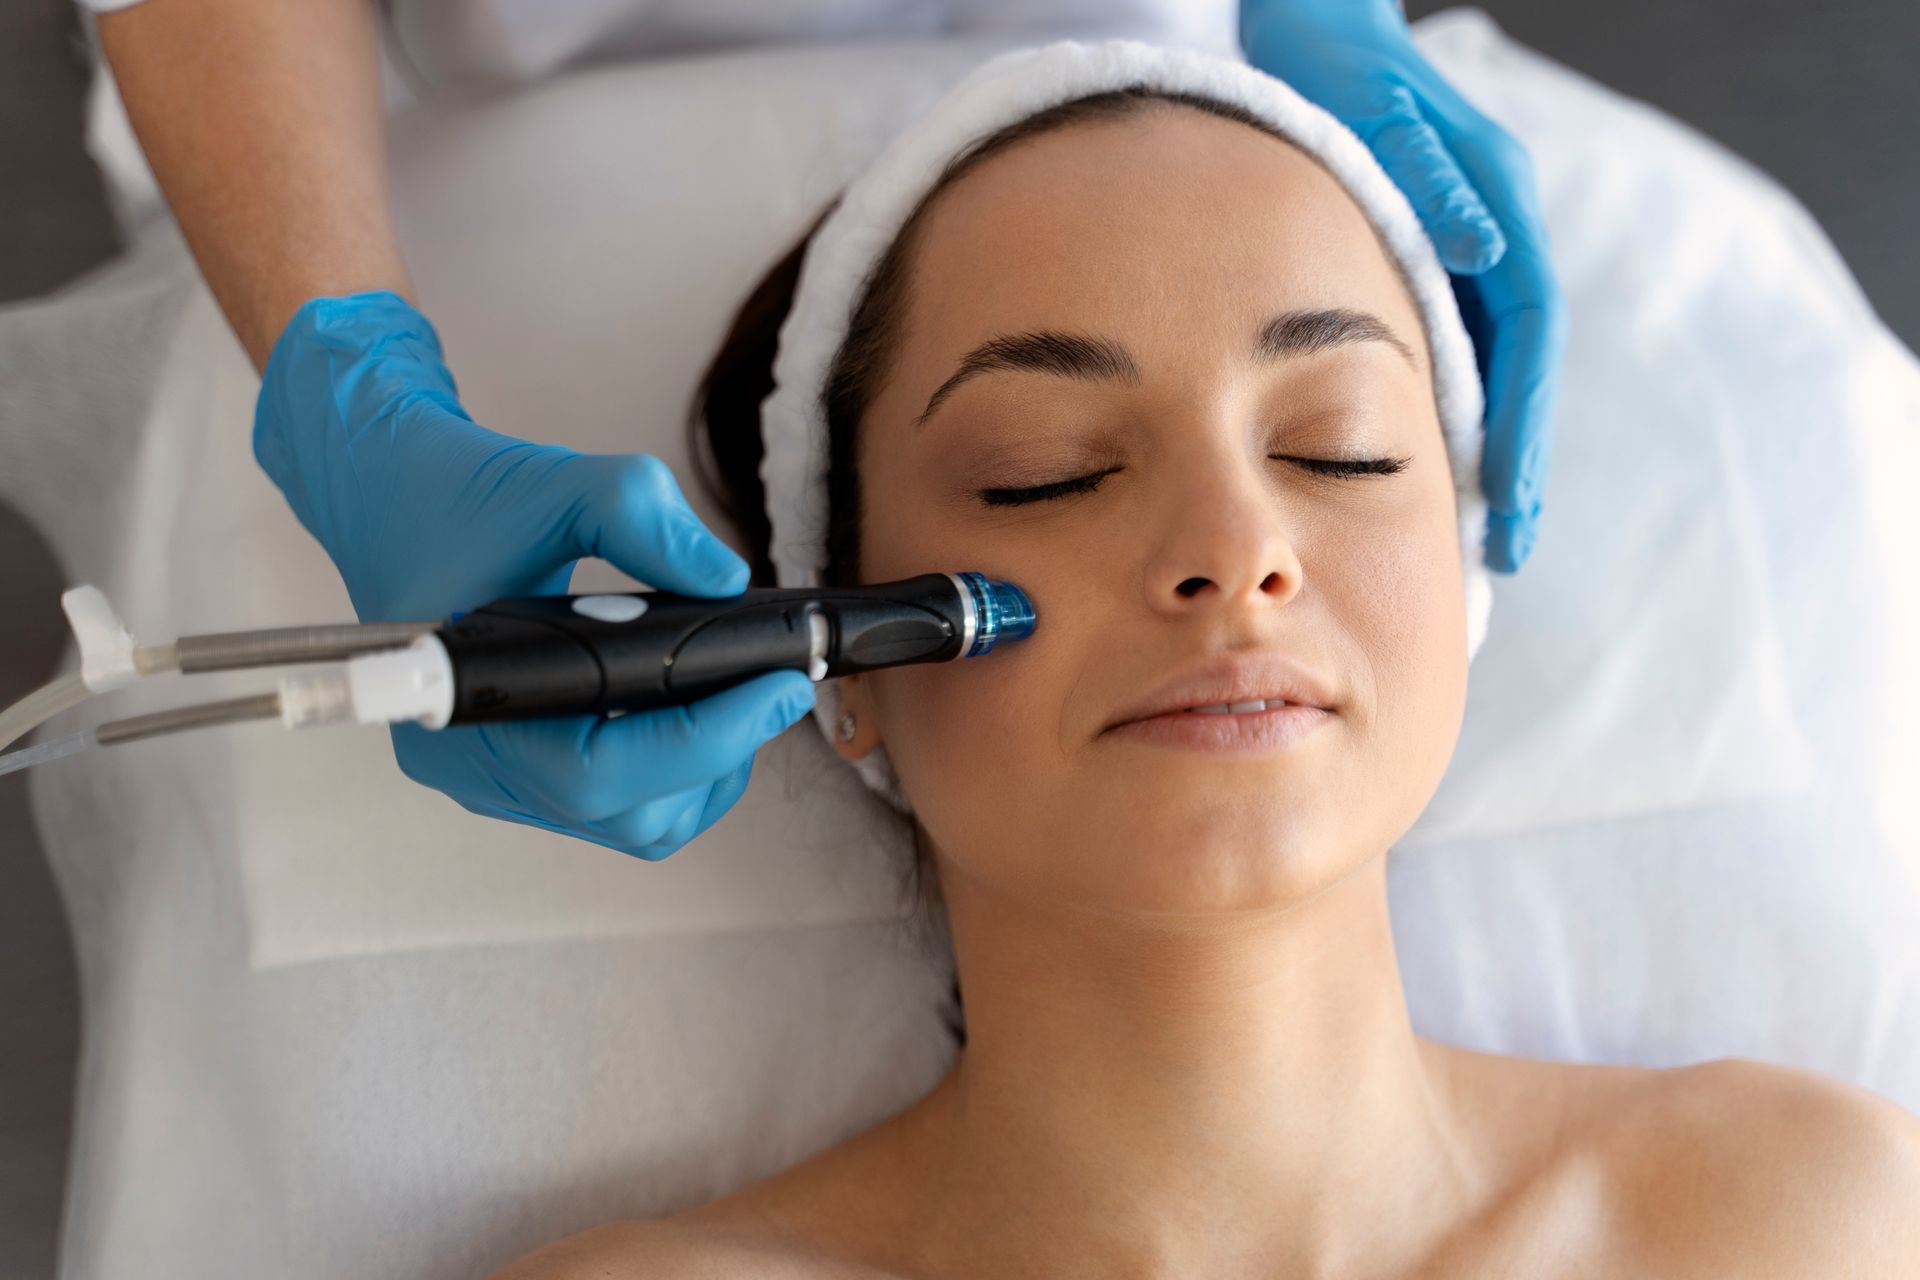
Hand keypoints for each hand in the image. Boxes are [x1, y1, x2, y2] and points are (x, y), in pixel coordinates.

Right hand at [253, 290, 814, 858]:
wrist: (390, 496)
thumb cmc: (456, 496)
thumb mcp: (560, 483)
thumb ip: (645, 519)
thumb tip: (725, 581)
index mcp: (466, 705)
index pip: (601, 771)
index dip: (706, 739)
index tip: (776, 685)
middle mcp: (474, 762)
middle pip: (630, 814)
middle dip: (718, 753)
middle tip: (768, 683)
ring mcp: (494, 777)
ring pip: (630, 822)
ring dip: (701, 769)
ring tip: (735, 691)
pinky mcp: (517, 771)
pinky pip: (612, 804)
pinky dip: (671, 766)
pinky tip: (691, 699)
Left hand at [1240, 0, 1566, 571]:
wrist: (1305, 31)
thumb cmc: (1339, 69)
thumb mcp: (1386, 118)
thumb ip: (1436, 184)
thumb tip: (1484, 252)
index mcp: (1500, 207)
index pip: (1530, 336)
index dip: (1526, 422)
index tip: (1515, 498)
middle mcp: (1489, 238)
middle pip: (1516, 369)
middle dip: (1515, 459)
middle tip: (1507, 547)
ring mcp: (1456, 253)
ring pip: (1479, 367)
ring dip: (1479, 447)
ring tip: (1471, 531)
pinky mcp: (1414, 264)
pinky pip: (1438, 353)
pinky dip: (1433, 413)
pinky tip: (1412, 468)